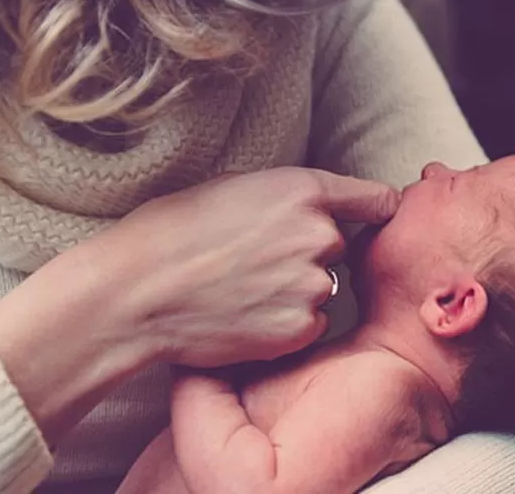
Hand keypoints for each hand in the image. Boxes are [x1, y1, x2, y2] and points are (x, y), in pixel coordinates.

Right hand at [0, 166, 397, 442]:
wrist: (137, 293)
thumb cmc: (170, 231)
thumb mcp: (230, 186)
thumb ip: (283, 195)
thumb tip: (310, 206)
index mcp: (302, 190)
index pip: (375, 198)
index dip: (375, 208)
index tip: (377, 216)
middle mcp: (318, 235)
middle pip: (337, 245)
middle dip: (308, 252)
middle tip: (257, 261)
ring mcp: (311, 285)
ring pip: (322, 287)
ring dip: (296, 291)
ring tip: (242, 290)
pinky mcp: (299, 328)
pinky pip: (309, 324)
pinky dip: (286, 324)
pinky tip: (245, 316)